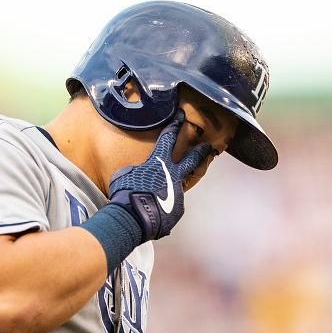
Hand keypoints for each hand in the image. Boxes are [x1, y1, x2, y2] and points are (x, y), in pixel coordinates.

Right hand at [108, 109, 212, 240]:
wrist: (134, 217)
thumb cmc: (126, 193)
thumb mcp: (124, 174)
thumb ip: (136, 170)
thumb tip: (138, 174)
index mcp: (158, 162)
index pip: (168, 138)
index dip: (175, 125)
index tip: (181, 115)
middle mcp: (173, 175)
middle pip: (192, 159)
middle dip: (200, 151)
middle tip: (207, 147)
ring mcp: (178, 191)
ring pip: (177, 187)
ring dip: (169, 190)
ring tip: (156, 198)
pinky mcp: (179, 208)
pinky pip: (171, 205)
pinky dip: (163, 207)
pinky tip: (153, 212)